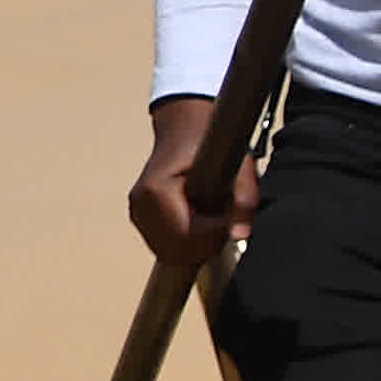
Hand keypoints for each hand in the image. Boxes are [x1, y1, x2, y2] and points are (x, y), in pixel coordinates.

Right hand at [128, 95, 251, 276]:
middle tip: (222, 221)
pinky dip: (184, 242)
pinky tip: (197, 221)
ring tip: (210, 219)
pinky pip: (164, 245)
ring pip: (169, 252)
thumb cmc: (206, 142)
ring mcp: (137, 213)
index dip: (213, 234)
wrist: (183, 128)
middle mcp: (140, 205)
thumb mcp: (236, 166)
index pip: (184, 237)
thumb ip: (243, 201)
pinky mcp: (141, 218)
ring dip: (194, 244)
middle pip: (174, 250)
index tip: (229, 217)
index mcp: (155, 191)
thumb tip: (240, 233)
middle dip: (204, 243)